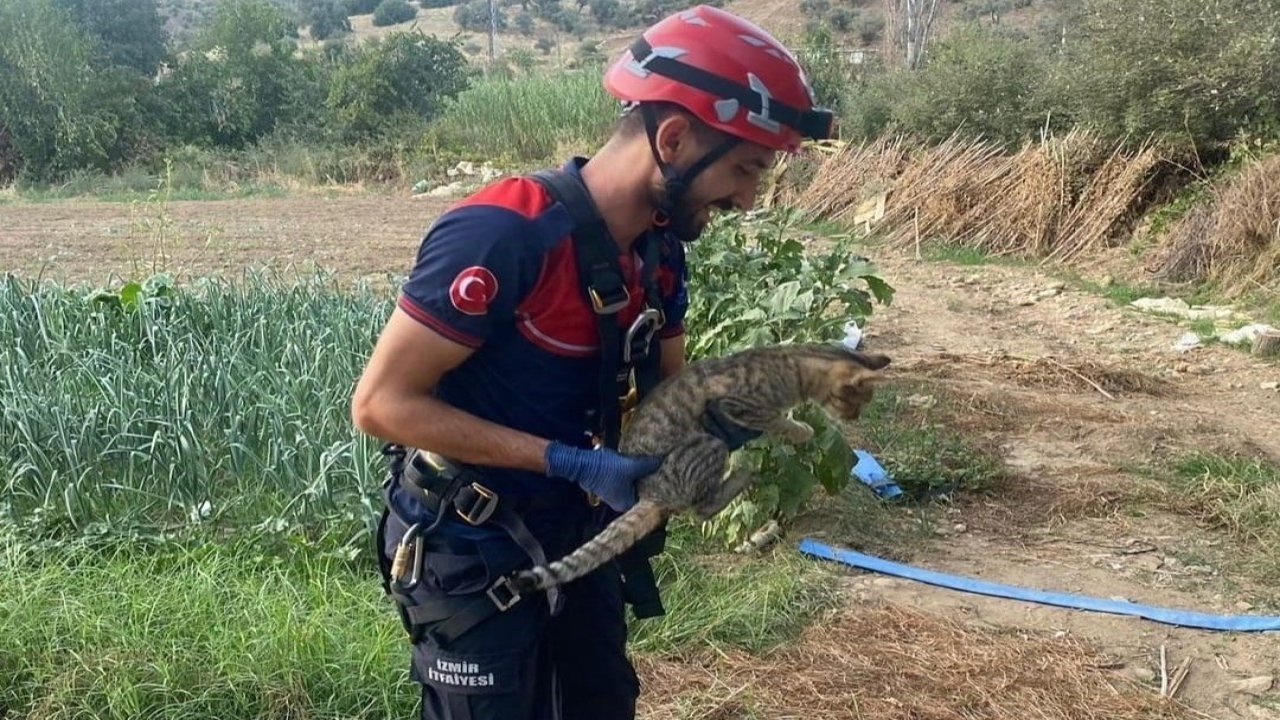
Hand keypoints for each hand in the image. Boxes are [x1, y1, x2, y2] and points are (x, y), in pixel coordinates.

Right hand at [544, 441, 661, 511]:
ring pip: (633, 485)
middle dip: (649, 481)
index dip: (658, 488)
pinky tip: (636, 463)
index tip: (667, 479)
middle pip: (641, 491)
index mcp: (627, 504)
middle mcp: (621, 503)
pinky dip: (631, 474)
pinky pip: (625, 481)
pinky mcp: (609, 485)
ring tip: (650, 464)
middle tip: (662, 469)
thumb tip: (663, 461)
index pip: (648, 499)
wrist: (582, 463)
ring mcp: (614, 495)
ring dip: (639, 476)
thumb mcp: (631, 466)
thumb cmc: (606, 469)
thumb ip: (648, 465)